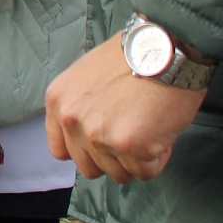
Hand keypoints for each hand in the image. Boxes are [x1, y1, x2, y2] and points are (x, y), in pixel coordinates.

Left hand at [46, 31, 204, 182]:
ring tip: (148, 126)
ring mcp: (98, 135)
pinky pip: (146, 172)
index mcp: (58, 102)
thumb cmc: (133, 58)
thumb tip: (87, 138)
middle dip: (114, 158)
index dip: (87, 150)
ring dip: (137, 159)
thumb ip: (80, 108)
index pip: (61, 151)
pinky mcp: (129, 146)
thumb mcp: (86, 76)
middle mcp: (71, 120)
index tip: (105, 140)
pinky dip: (158, 158)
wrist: (164, 47)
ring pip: (119, 174)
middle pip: (90, 168)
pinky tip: (161, 130)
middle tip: (133, 132)